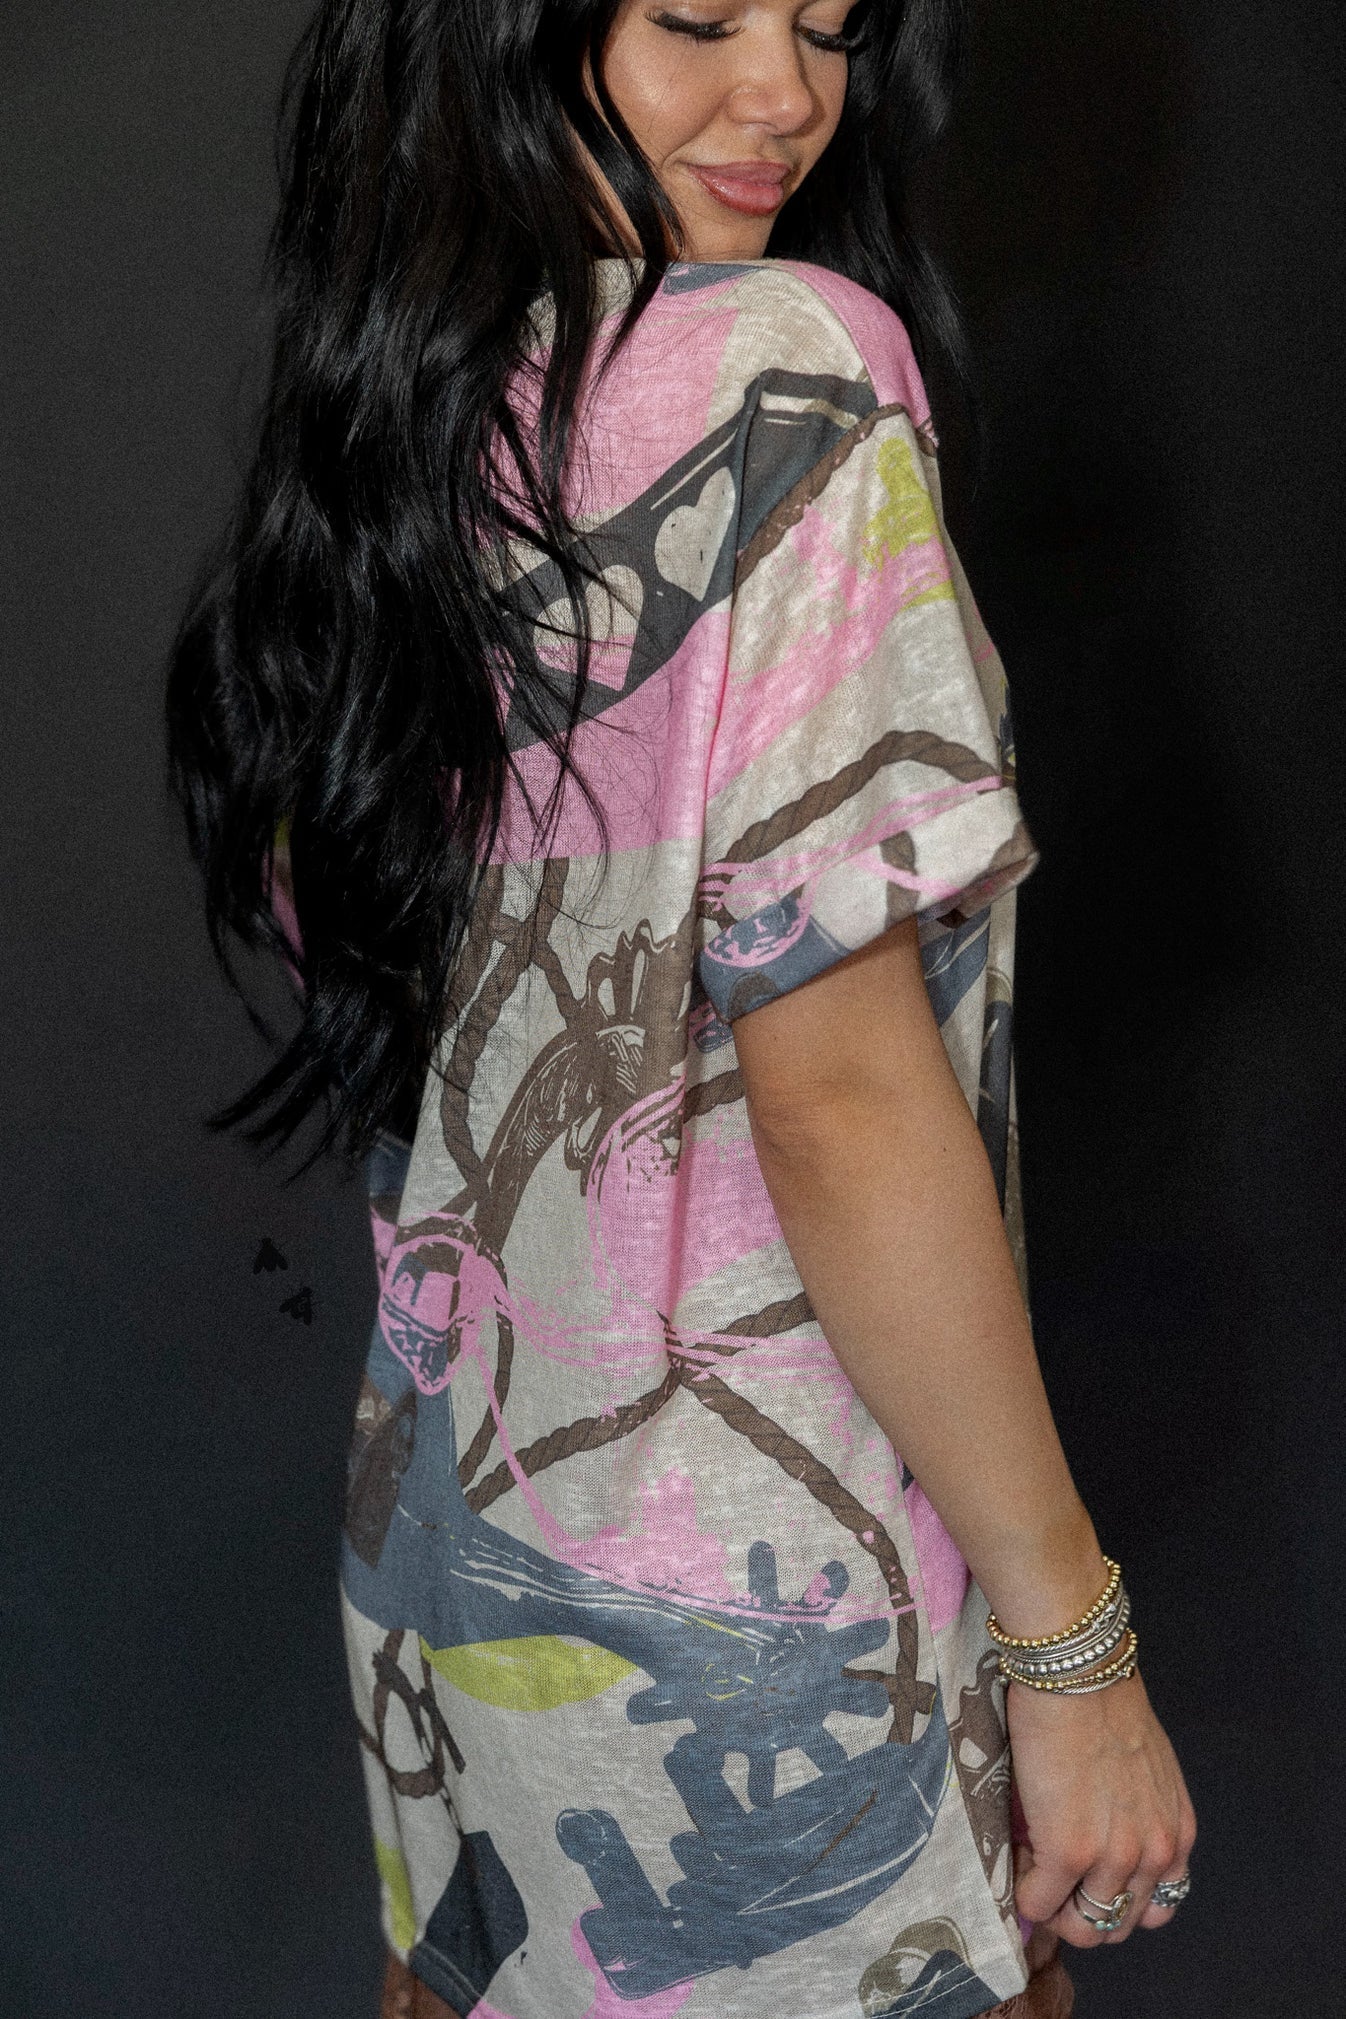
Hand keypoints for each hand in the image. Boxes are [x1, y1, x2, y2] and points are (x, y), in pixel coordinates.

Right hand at [1009, 1669, 1196, 1947]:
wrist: (1079, 1674)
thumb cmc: (1105, 1702)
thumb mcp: (1147, 1770)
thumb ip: (1138, 1814)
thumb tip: (1100, 1833)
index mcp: (1177, 1837)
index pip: (1154, 1908)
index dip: (1115, 1898)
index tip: (1087, 1876)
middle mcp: (1153, 1857)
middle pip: (1117, 1926)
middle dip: (1081, 1909)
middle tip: (1053, 1876)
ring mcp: (1111, 1859)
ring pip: (1081, 1927)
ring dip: (1052, 1905)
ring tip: (1032, 1865)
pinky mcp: (1066, 1852)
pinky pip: (1039, 1902)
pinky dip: (1024, 1892)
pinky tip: (1015, 1857)